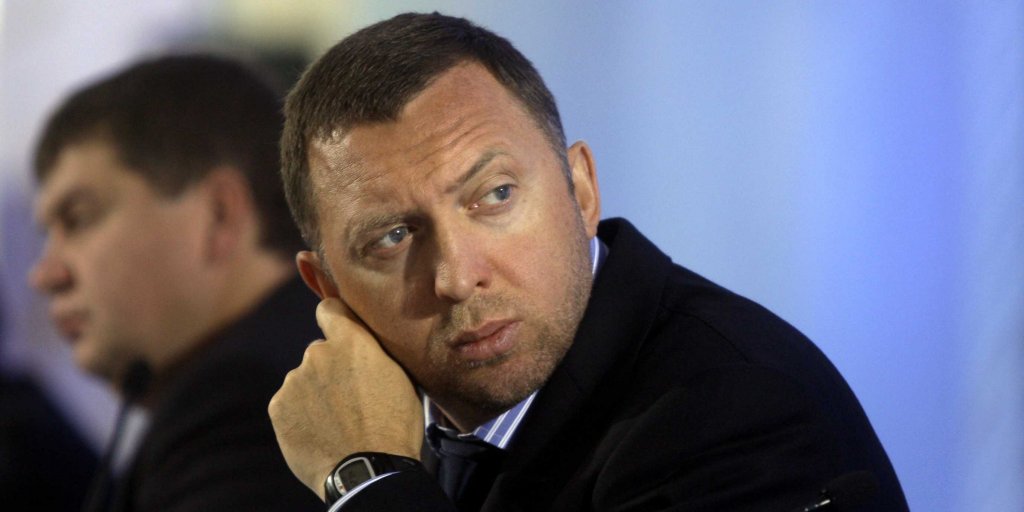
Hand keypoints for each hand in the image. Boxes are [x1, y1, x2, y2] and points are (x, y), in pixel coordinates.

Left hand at [269, 297, 423, 498]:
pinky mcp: (278, 407)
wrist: (368, 470)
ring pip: (304, 380)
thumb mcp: (400, 379)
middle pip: (320, 352)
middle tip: (349, 396)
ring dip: (316, 394)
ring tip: (336, 422)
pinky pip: (290, 403)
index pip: (330, 308)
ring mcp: (294, 381)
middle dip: (331, 368)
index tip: (341, 333)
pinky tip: (319, 432)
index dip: (335, 319)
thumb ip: (375, 355)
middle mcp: (317, 353)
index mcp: (351, 341)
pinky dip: (301, 414)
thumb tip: (368, 349)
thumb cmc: (394, 425)